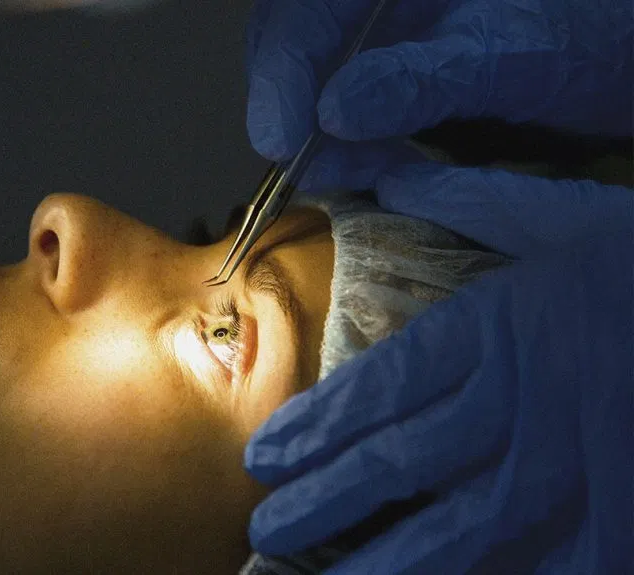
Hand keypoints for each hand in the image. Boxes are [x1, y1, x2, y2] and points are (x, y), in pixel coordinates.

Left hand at [243, 166, 633, 571]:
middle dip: (324, 498)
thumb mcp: (559, 213)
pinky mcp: (619, 505)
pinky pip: (551, 560)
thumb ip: (464, 199)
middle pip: (400, 460)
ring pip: (458, 524)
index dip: (316, 426)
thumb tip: (382, 173)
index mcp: (495, 326)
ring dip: (384, 556)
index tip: (265, 455)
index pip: (381, 385)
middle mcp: (519, 397)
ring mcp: (570, 460)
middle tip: (267, 528)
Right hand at [246, 0, 632, 184]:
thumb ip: (420, 80)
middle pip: (294, 34)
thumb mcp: (504, 58)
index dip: (282, 71)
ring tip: (343, 172)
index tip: (281, 140)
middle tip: (299, 162)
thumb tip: (332, 114)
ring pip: (312, 70)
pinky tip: (367, 165)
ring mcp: (382, 25)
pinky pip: (342, 96)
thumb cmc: (581, 40)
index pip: (307, 8)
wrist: (616, 53)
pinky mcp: (390, 60)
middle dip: (290, 101)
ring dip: (316, 130)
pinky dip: (346, 139)